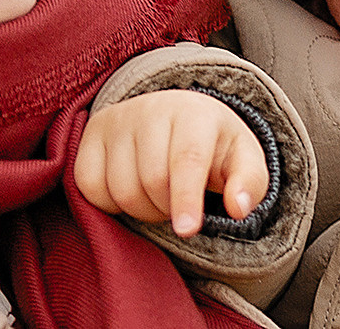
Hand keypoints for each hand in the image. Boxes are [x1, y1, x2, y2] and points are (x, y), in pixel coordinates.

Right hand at [73, 90, 268, 236]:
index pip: (186, 159)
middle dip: (168, 208)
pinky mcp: (91, 135)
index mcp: (194, 112)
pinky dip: (109, 203)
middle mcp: (151, 108)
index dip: (186, 198)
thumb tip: (239, 209)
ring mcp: (117, 119)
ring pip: (120, 188)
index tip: (187, 230)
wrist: (176, 117)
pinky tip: (130, 190)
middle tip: (179, 206)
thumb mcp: (242, 159)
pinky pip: (90, 186)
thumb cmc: (213, 145)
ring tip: (158, 197)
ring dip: (141, 209)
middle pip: (152, 180)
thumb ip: (250, 183)